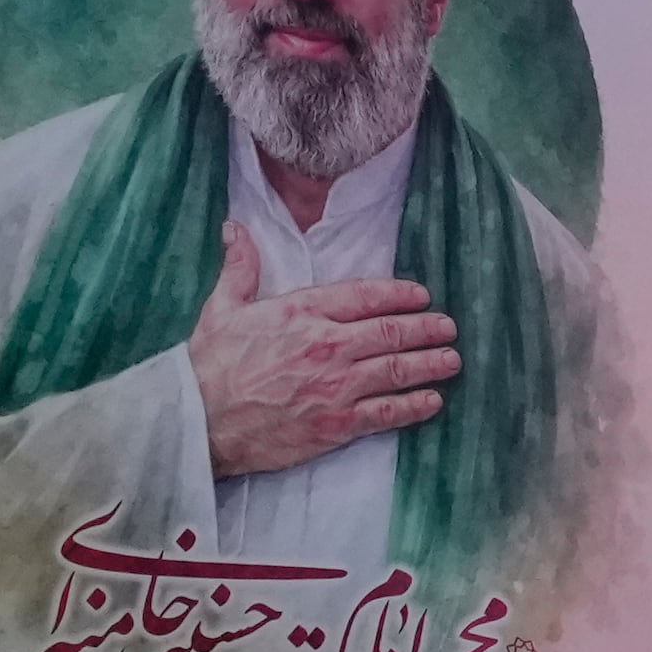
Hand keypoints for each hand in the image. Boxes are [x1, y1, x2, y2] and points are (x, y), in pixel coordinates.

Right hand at [185, 220, 459, 478]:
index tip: (421, 295)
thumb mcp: (221, 307)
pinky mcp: (335, 424)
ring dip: (429, 364)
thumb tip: (235, 227)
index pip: (364, 296)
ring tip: (451, 360)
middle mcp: (326, 345)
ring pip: (396, 371)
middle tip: (448, 327)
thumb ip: (240, 267)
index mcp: (301, 312)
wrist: (200, 421)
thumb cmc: (209, 366)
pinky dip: (413, 407)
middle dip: (425, 328)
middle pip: (390, 332)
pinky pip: (385, 412)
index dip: (398, 294)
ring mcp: (335, 386)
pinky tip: (432, 402)